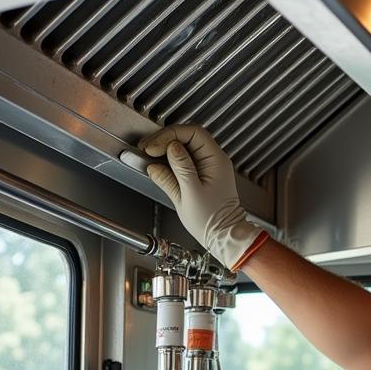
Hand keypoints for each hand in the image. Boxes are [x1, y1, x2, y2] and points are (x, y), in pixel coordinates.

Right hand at [139, 124, 268, 271]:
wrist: (224, 237)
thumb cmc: (212, 221)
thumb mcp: (190, 194)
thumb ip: (178, 170)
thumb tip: (167, 150)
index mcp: (216, 161)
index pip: (192, 133)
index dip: (169, 135)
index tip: (153, 147)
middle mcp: (215, 161)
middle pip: (187, 137)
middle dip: (164, 140)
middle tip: (146, 149)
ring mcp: (208, 167)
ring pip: (184, 148)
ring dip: (165, 150)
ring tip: (149, 157)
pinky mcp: (202, 176)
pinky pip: (184, 161)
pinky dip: (170, 161)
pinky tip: (159, 167)